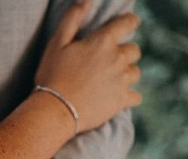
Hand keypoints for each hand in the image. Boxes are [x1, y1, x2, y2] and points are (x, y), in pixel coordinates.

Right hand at [35, 0, 141, 132]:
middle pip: (134, 51)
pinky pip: (136, 96)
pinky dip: (129, 96)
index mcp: (102, 42)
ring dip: (127, 73)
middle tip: (110, 61)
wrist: (54, 110)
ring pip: (135, 72)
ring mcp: (121, 81)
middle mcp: (117, 59)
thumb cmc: (52, 75)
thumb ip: (72, 19)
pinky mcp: (121, 101)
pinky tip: (118, 97)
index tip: (127, 25)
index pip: (128, 23)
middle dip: (125, 53)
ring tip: (111, 80)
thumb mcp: (56, 43)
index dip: (129, 22)